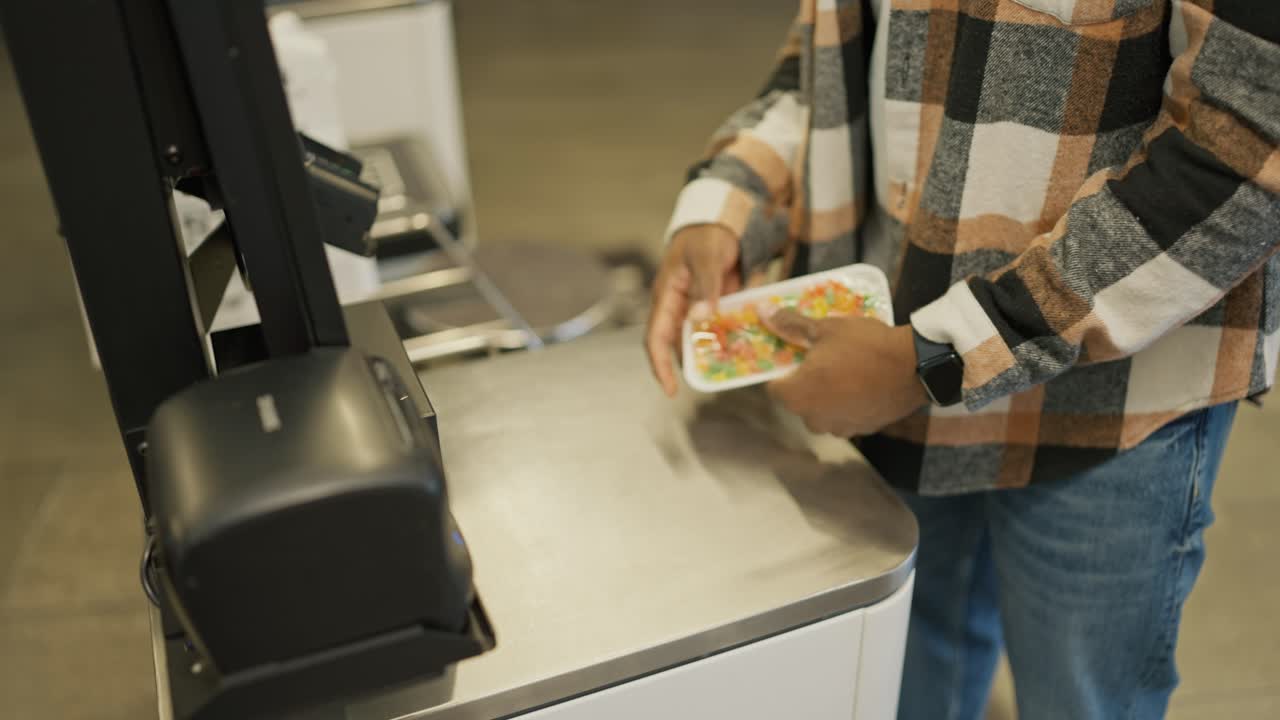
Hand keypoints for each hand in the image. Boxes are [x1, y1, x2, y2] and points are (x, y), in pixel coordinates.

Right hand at [645, 225, 740, 395]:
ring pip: (698, 340)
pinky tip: (743, 349)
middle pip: (676, 345)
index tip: (671, 388)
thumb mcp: (707, 256)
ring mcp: (696, 308)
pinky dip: (727, 341)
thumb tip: (699, 317)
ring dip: (711, 355)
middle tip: (711, 379)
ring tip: (730, 366)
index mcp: (667, 295)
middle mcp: (678, 307)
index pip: (655, 337)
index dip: (660, 365)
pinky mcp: (713, 307)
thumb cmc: (708, 235)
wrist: (722, 221)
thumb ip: (706, 285)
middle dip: (691, 365)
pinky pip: (717, 330)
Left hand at [762, 309, 928, 435]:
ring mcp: (839, 428)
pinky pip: (844, 416)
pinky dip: (847, 404)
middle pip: (798, 400)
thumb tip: (763, 312)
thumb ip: (791, 325)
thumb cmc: (865, 345)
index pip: (773, 387)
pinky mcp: (862, 430)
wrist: (914, 367)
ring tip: (844, 370)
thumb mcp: (825, 329)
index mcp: (797, 396)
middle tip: (822, 358)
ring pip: (821, 410)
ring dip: (826, 395)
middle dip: (805, 382)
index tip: (795, 355)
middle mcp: (813, 419)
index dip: (782, 370)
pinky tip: (862, 384)